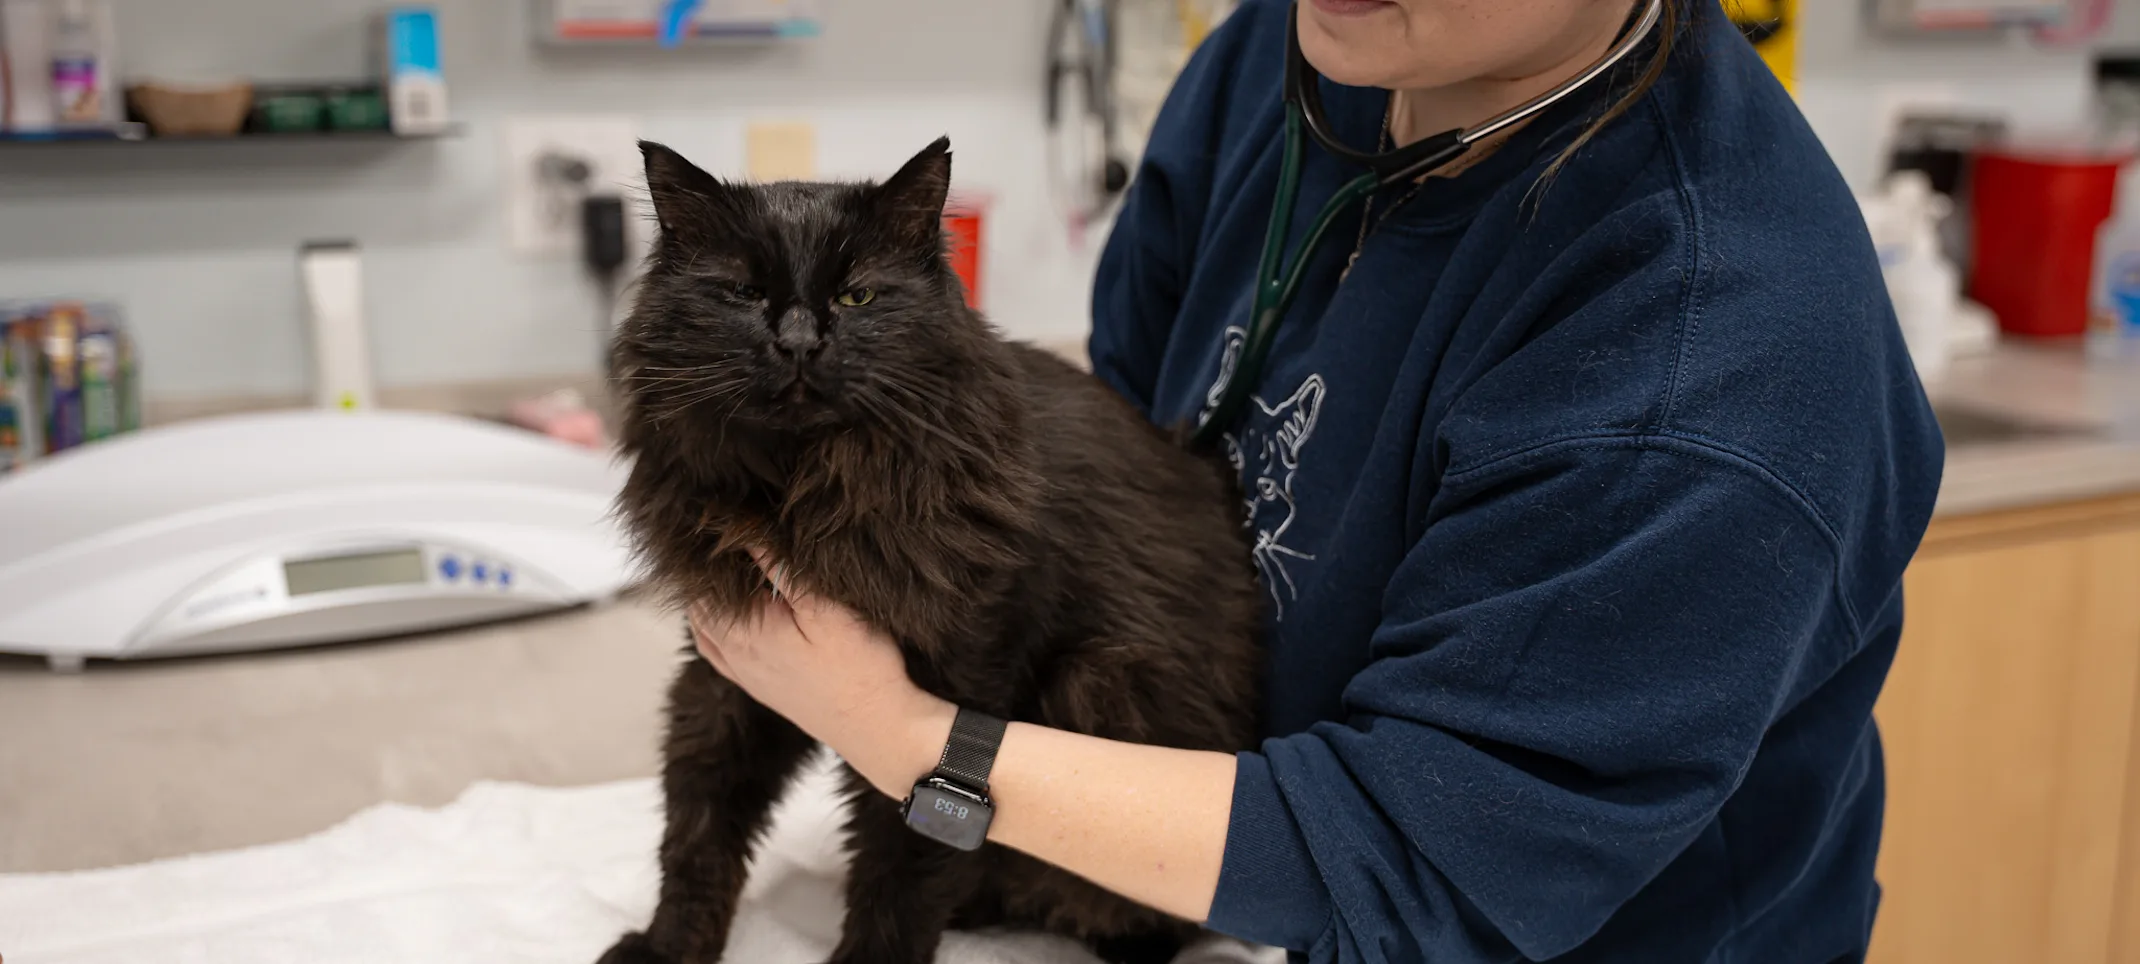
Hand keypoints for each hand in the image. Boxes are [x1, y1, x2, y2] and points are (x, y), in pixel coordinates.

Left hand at [688, 551, 955, 795]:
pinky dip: (713, 625)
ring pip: (704, 625)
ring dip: (710, 597)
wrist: (876, 727)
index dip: (714, 547)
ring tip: (731, 569)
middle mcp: (733, 653)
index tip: (726, 521)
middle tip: (730, 539)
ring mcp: (742, 672)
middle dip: (709, 571)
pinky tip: (730, 613)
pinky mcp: (756, 685)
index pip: (707, 579)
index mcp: (744, 631)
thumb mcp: (827, 608)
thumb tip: (743, 530)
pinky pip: (716, 651)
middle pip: (700, 601)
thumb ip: (781, 569)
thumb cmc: (860, 667)